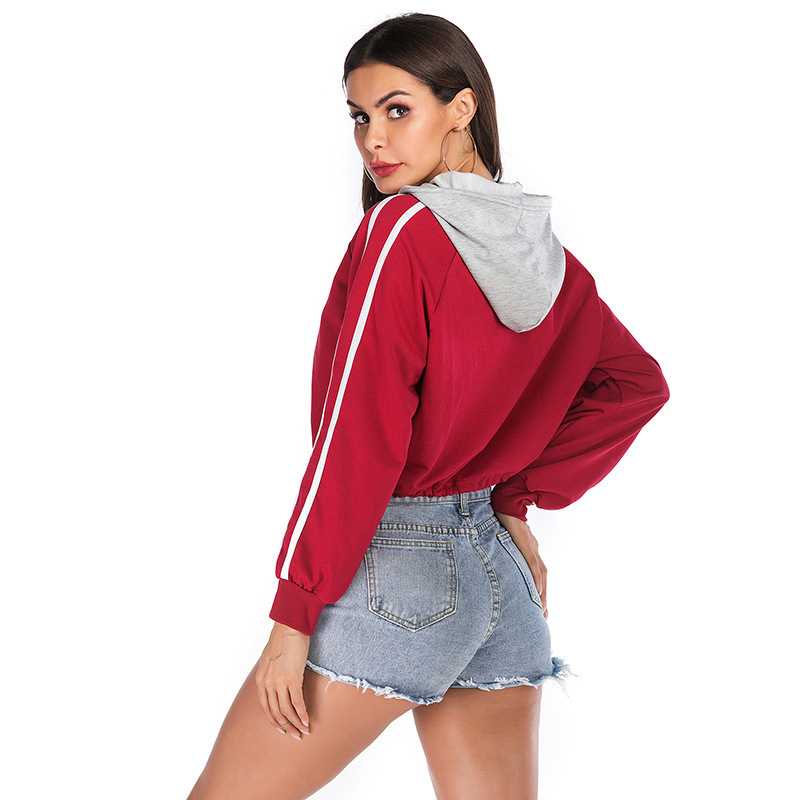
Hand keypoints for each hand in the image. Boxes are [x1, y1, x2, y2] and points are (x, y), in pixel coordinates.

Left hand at [256, 621, 311, 738]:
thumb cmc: (282, 640)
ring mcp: (279, 682)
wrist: (289, 627)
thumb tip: (276, 682)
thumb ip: (271, 673)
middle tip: (295, 735)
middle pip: (275, 713)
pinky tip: (307, 720)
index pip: (265, 708)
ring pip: (286, 710)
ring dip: (295, 723)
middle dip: (286, 727)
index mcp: (261, 680)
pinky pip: (297, 702)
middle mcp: (267, 684)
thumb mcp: (270, 659)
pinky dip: (302, 714)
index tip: (282, 729)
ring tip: (304, 731)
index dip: (274, 721)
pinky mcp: (292, 678)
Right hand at [494, 511, 547, 618]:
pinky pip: (532, 563)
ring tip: (542, 610)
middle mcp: (533, 550)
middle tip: (543, 617)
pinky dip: (535, 577)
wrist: (506, 499)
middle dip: (543, 599)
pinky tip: (538, 590)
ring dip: (542, 593)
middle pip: (542, 579)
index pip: (537, 575)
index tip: (538, 609)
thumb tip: (493, 560)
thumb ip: (503, 550)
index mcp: (529, 550)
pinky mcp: (525, 543)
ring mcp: (530, 547)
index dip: (539, 592)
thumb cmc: (502, 517)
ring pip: (540, 575)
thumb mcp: (502, 538)